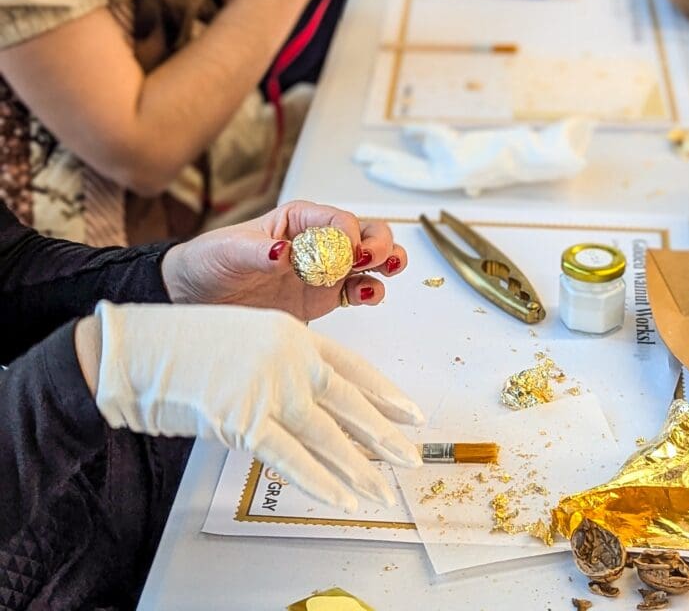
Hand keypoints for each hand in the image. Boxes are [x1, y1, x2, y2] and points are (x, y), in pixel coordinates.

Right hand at [86, 302, 423, 511]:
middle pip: (349, 402)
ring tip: (381, 491)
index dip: (384, 393)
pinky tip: (342, 498)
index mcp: (291, 332)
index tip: (409, 412)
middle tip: (409, 456)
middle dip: (383, 435)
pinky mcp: (245, 419)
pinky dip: (320, 482)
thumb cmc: (183, 346)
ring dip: (358, 469)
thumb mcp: (245, 344)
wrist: (137, 349)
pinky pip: (291, 458)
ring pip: (327, 435)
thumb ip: (282, 371)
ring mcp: (269, 386)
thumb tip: (310, 409)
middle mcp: (289, 356)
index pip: (352, 367)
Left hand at [162, 200, 409, 320]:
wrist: (194, 298)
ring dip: (385, 263)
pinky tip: (367, 296)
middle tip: (372, 259)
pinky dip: (370, 292)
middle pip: (365, 233)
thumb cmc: (211, 261)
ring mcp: (323, 271)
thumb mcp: (229, 251)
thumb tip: (285, 253)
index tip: (345, 252)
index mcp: (299, 220)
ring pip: (369, 260)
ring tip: (386, 272)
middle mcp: (317, 242)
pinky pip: (356, 292)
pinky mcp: (322, 298)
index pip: (337, 219)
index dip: (348, 234)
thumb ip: (259, 253)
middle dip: (377, 243)